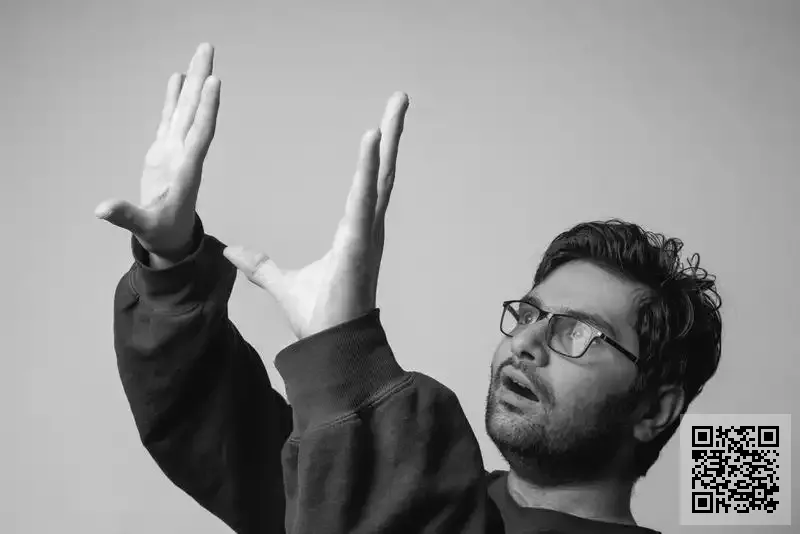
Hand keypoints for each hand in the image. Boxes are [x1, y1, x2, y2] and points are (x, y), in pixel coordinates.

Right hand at [94, 43, 219, 264]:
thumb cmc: (163, 234)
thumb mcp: (145, 228)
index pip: (200, 134)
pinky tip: (179, 77)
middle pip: (195, 111)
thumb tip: (102, 209)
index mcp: (186, 171)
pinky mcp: (165, 152)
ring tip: (201, 53)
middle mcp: (185, 154)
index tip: (214, 83)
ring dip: (193, 82)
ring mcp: (175, 150)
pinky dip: (175, 98)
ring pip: (186, 110)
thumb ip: (126, 216)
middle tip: (208, 47)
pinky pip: (172, 119)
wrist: (172, 239)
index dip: (207, 109)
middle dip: (202, 79)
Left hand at [223, 92, 409, 339]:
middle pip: (382, 170)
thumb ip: (259, 266)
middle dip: (392, 132)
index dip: (375, 153)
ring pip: (381, 176)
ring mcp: (367, 232)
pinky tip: (374, 138)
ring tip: (395, 105)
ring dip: (389, 138)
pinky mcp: (360, 241)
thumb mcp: (282, 284)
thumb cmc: (319, 317)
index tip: (379, 124)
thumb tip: (231, 253)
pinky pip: (364, 197)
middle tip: (398, 98)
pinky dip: (369, 167)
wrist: (330, 347)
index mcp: (354, 231)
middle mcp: (367, 226)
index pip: (367, 182)